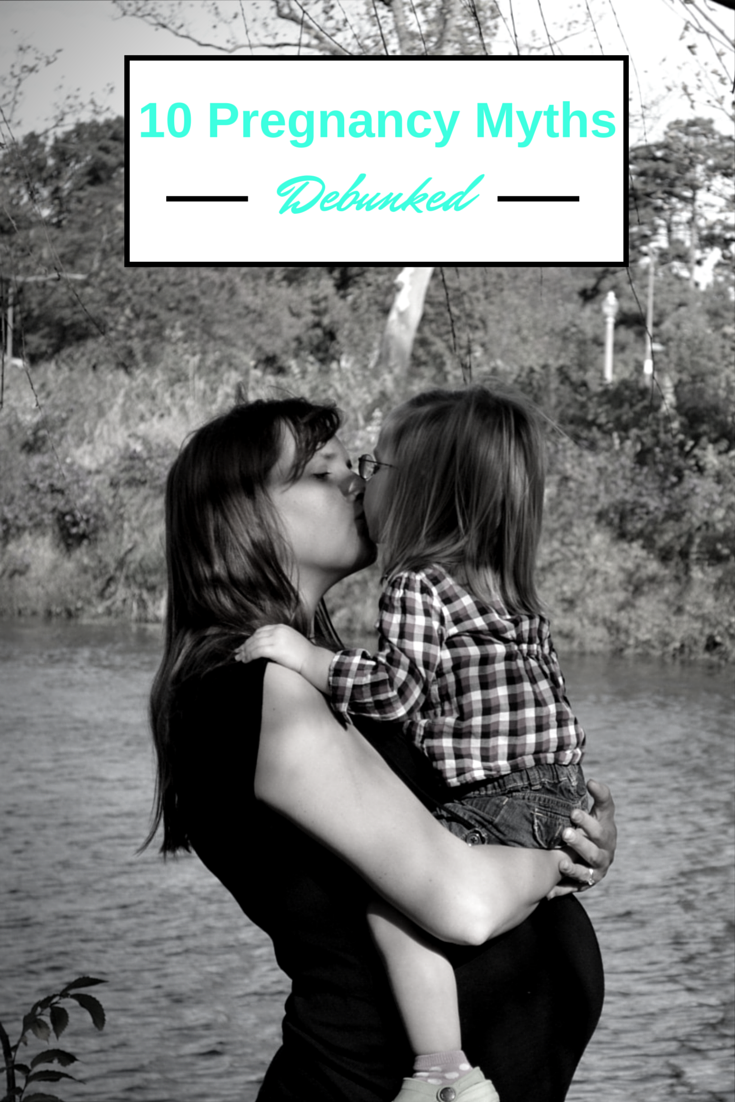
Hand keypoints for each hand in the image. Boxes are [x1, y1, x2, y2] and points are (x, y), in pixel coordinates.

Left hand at [235, 625, 332, 692]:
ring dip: (245, 651)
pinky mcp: (275, 648)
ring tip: (240, 658)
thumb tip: (269, 648)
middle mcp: (278, 631)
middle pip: (256, 636)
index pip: (261, 631)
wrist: (312, 660)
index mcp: (282, 627)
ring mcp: (276, 639)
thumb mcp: (292, 642)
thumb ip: (280, 640)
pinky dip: (249, 656)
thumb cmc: (304, 655)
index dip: (251, 638)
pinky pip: (257, 651)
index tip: (245, 645)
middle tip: (238, 652)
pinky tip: (246, 660)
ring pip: (254, 644)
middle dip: (246, 644)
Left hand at [547, 779, 616, 899]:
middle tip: (565, 833)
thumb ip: (600, 795)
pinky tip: (549, 891)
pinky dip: (562, 889)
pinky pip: (573, 888)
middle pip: (594, 851)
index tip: (573, 812)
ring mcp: (595, 871)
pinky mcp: (584, 885)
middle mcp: (604, 854)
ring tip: (561, 863)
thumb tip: (593, 781)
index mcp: (606, 833)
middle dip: (580, 842)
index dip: (588, 820)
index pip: (601, 827)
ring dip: (574, 868)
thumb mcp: (600, 811)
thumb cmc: (595, 826)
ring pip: (586, 873)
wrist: (595, 854)